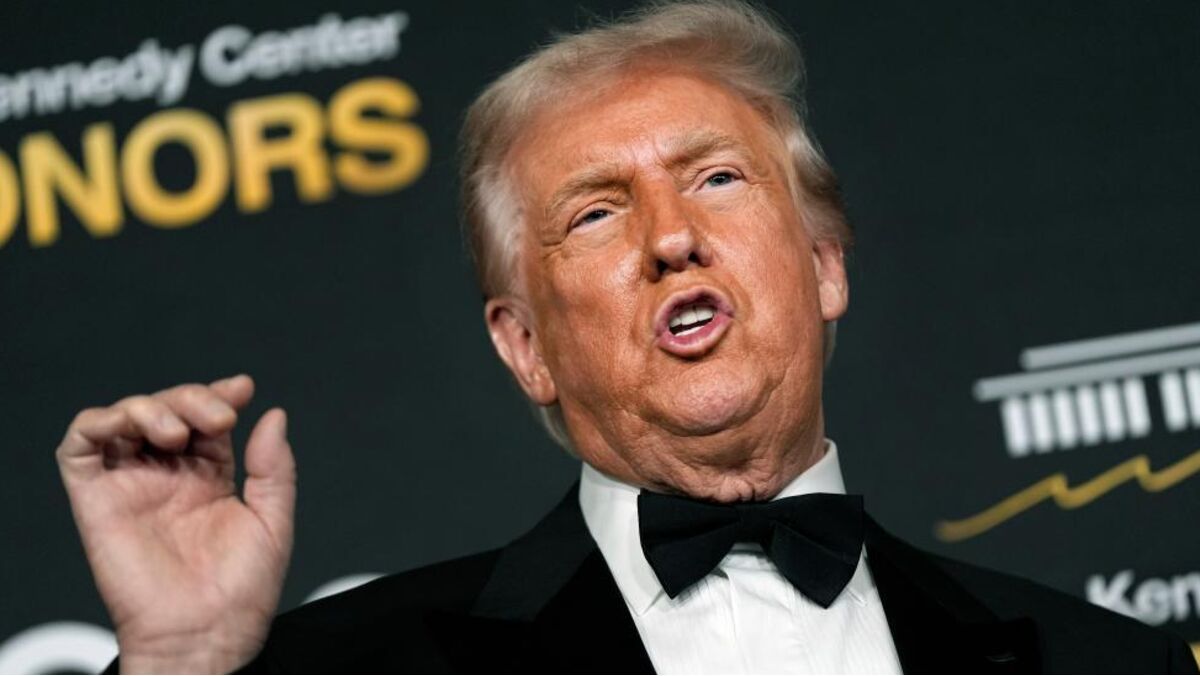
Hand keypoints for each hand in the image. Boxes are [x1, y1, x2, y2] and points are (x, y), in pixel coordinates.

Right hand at [56, 375, 294, 673]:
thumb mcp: (273, 521)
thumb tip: (273, 415)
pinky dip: (99, 422)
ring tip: (179, 432)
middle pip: (169, 409)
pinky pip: (79, 447)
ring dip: (150, 405)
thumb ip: (274, 468)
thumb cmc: (241, 593)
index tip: (241, 389)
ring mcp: (131, 486)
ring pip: (124, 418)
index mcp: (209, 479)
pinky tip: (132, 424)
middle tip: (219, 418)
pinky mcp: (96, 500)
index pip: (207, 419)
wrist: (208, 636)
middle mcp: (168, 478)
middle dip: (192, 398)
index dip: (219, 396)